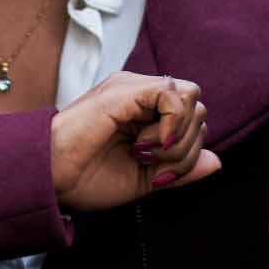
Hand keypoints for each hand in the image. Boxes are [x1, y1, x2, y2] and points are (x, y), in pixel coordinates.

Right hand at [49, 71, 219, 211]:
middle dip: (185, 147)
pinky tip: (147, 145)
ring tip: (143, 154)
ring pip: (191, 99)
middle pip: (197, 108)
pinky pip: (172, 95)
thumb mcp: (145, 179)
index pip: (192, 117)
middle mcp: (141, 95)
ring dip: (177, 138)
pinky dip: (170, 125)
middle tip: (152, 165)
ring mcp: (133, 89)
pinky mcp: (125, 90)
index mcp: (145, 113)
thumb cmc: (87, 177)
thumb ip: (180, 169)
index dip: (187, 150)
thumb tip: (216, 161)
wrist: (52, 178)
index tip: (159, 176)